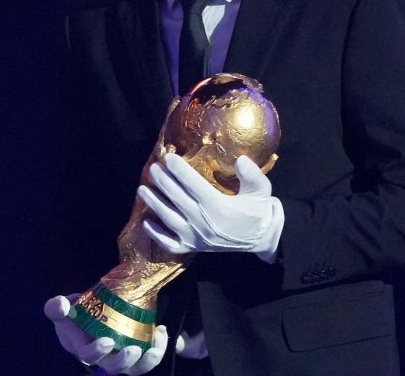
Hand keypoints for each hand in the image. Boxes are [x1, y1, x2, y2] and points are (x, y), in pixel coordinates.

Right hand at [43, 295, 168, 374]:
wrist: (89, 314)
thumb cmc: (74, 314)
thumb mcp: (62, 308)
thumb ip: (57, 307)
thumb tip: (61, 304)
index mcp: (83, 348)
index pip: (88, 356)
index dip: (97, 352)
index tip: (107, 341)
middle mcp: (103, 357)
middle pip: (114, 367)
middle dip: (124, 362)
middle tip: (134, 350)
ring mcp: (121, 356)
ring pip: (135, 368)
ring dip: (147, 362)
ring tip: (154, 350)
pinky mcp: (135, 350)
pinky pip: (148, 356)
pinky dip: (157, 347)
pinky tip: (160, 330)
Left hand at [138, 154, 283, 260]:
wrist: (262, 240)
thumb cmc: (259, 211)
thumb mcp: (262, 190)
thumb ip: (252, 175)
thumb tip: (240, 160)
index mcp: (219, 207)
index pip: (194, 185)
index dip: (180, 171)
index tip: (168, 158)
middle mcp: (204, 222)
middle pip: (177, 199)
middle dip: (163, 182)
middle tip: (153, 168)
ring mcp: (196, 237)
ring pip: (169, 219)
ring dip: (154, 204)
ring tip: (142, 189)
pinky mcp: (193, 248)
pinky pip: (170, 244)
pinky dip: (157, 235)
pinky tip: (146, 222)